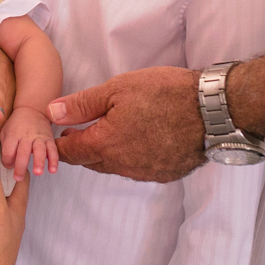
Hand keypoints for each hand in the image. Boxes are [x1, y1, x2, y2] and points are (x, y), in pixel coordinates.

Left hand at [0, 107, 57, 179]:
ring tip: (38, 173)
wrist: (31, 110)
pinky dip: (54, 160)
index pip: (8, 150)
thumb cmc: (16, 125)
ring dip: (39, 162)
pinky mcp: (49, 139)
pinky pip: (53, 150)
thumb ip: (5, 148)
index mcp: (13, 135)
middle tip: (18, 178)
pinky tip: (53, 170)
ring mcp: (39, 137)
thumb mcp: (5, 132)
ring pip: (39, 150)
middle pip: (23, 151)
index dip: (7, 161)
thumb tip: (9, 164)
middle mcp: (26, 136)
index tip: (8, 166)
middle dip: (21, 166)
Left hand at [48, 67, 206, 182]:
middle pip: (90, 162)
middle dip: (81, 149)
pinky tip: (136, 141)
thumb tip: (52, 113)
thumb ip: (81, 105)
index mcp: (105, 145)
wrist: (212, 108)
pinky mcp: (165, 174)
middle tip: (78, 132)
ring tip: (107, 133)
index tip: (58, 135)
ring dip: (106, 154)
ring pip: (114, 167)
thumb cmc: (164, 93)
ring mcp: (145, 173)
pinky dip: (130, 158)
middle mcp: (123, 166)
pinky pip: (137, 169)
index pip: (71, 153)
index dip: (60, 144)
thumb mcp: (116, 89)